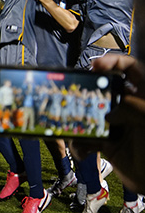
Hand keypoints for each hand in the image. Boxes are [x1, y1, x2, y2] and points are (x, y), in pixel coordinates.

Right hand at [70, 54, 144, 193]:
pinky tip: (84, 151)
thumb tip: (109, 112)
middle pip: (104, 88)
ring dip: (79, 122)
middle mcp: (130, 107)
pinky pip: (87, 137)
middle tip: (76, 96)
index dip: (114, 61)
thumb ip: (131, 107)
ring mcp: (118, 124)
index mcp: (144, 96)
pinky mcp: (107, 142)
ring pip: (91, 113)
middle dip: (88, 93)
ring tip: (74, 128)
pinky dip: (81, 144)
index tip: (95, 66)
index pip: (131, 68)